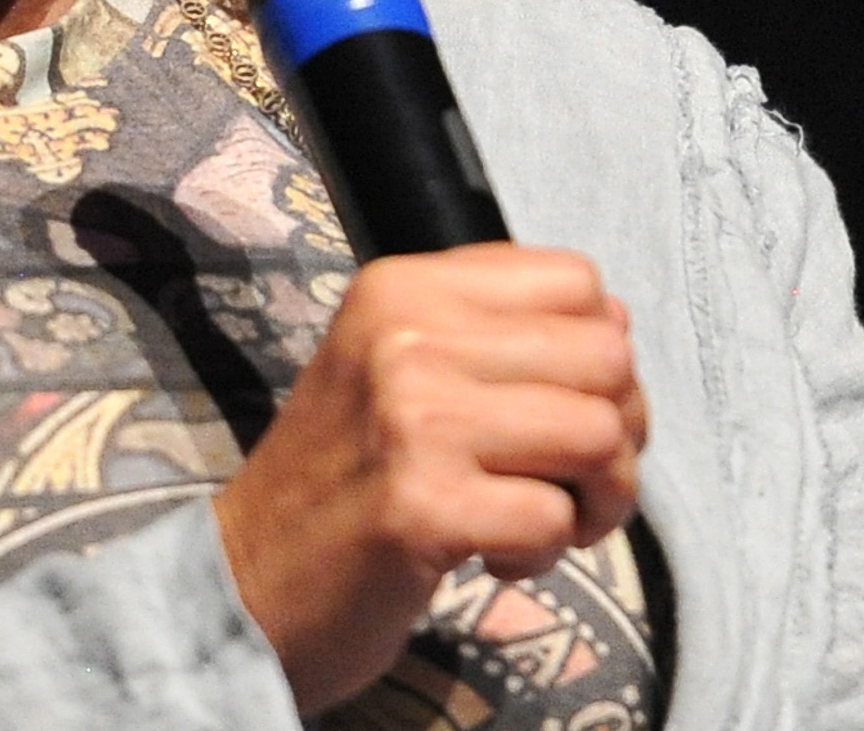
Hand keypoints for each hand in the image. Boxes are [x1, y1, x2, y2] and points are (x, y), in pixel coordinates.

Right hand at [211, 245, 647, 713]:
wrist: (244, 581)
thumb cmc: (344, 478)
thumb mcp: (396, 366)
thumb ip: (494, 332)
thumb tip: (619, 323)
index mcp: (402, 288)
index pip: (578, 281)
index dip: (598, 353)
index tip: (559, 407)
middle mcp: (405, 336)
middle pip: (607, 356)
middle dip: (617, 432)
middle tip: (566, 480)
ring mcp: (412, 420)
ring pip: (598, 435)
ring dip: (594, 499)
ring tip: (536, 520)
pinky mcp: (423, 509)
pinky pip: (555, 518)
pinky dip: (544, 552)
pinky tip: (492, 557)